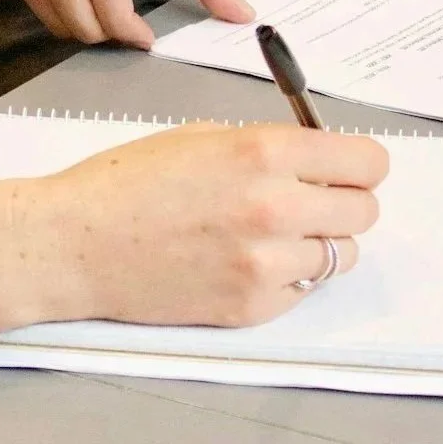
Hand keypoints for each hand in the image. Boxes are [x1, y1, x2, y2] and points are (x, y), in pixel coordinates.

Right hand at [0, 122, 388, 344]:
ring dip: (315, 243)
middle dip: (343, 202)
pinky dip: (285, 278)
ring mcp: (266, 264)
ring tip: (268, 234)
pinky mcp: (251, 307)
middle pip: (364, 212)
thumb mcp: (203, 136)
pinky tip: (242, 262)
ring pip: (339, 256)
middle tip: (311, 200)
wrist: (75, 243)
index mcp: (264, 152)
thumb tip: (319, 159)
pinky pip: (301, 291)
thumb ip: (268, 147)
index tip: (348, 168)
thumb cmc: (127, 182)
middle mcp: (276, 207)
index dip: (359, 164)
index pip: (367, 163)